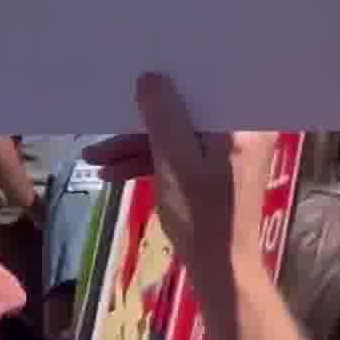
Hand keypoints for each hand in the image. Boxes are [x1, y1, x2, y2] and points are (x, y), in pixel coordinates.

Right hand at [94, 75, 282, 272]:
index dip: (175, 78)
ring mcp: (229, 152)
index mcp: (246, 123)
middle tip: (103, 124)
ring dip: (137, 146)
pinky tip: (111, 173)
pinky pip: (181, 155)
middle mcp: (244, 131)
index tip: (140, 72)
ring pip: (179, 135)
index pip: (210, 85)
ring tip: (93, 157)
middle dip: (143, 122)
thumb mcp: (176, 163)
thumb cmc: (202, 215)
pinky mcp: (214, 169)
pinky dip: (150, 162)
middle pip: (189, 111)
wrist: (219, 267)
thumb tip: (151, 76)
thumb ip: (164, 118)